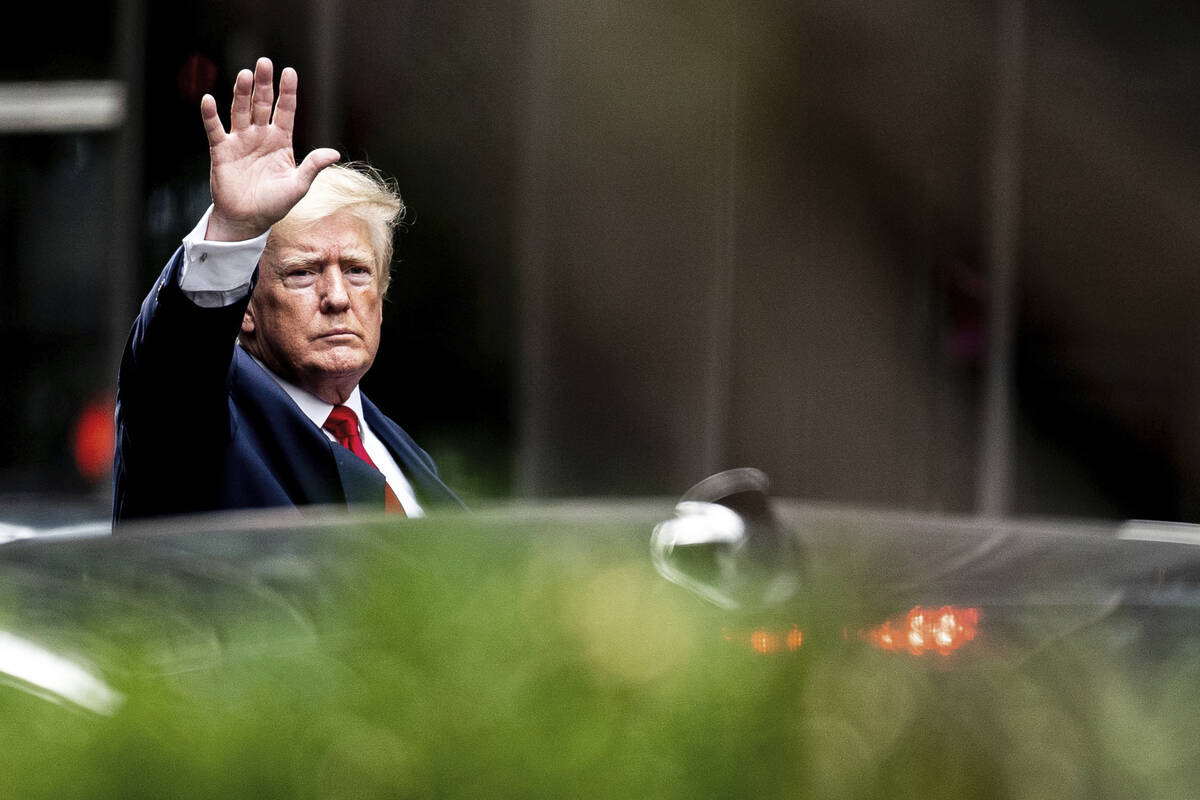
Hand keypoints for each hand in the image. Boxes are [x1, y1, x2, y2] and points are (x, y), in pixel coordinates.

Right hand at [200, 57, 339, 241]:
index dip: (288, 92)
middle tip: (264, 62)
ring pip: (241, 111)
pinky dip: (211, 115)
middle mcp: (261, 136)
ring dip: (241, 93)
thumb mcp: (298, 186)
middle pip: (262, 104)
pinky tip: (209, 100)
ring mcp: (240, 141)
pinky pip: (215, 129)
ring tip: (245, 75)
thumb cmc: (274, 204)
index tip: (290, 72)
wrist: (248, 220)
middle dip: (263, 84)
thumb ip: (313, 166)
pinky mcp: (221, 150)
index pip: (286, 110)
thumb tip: (334, 154)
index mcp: (281, 141)